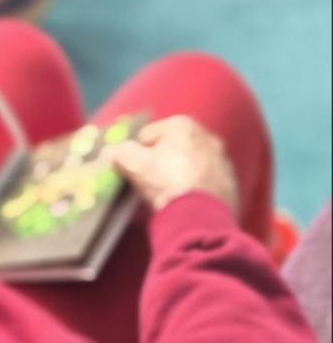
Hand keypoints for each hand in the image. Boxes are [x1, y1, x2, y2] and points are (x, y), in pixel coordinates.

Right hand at [112, 116, 239, 215]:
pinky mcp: (230, 183)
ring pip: (191, 166)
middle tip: (150, 185)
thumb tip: (112, 151)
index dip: (135, 154)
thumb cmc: (167, 183)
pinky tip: (187, 203)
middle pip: (172, 150)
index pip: (147, 136)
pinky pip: (206, 183)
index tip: (133, 171)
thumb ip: (120, 153)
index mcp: (182, 125)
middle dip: (160, 163)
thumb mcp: (134, 165)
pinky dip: (196, 190)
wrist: (201, 216)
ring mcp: (221, 160)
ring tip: (169, 196)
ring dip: (180, 176)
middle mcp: (207, 137)